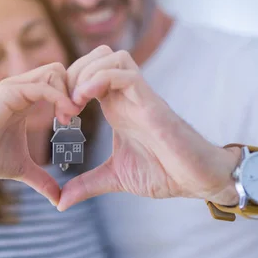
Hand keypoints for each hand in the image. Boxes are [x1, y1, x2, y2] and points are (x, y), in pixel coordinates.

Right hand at [0, 63, 77, 204]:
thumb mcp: (22, 168)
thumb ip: (42, 180)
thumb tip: (58, 200)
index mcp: (26, 98)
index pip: (58, 82)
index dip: (72, 96)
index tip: (75, 122)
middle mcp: (22, 87)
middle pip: (60, 70)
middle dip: (75, 89)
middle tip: (75, 117)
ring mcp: (15, 86)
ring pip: (54, 72)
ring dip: (69, 93)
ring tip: (69, 119)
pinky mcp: (9, 92)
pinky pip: (42, 86)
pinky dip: (59, 99)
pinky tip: (63, 120)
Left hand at [58, 46, 239, 210]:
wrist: (197, 180)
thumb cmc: (163, 172)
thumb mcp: (114, 178)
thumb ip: (86, 185)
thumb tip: (60, 202)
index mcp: (116, 106)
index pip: (89, 72)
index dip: (68, 85)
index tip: (60, 115)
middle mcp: (127, 96)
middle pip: (97, 55)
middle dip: (73, 72)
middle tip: (64, 105)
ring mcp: (140, 96)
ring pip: (111, 56)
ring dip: (86, 72)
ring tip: (75, 102)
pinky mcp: (152, 103)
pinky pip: (125, 74)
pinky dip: (100, 79)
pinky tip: (87, 100)